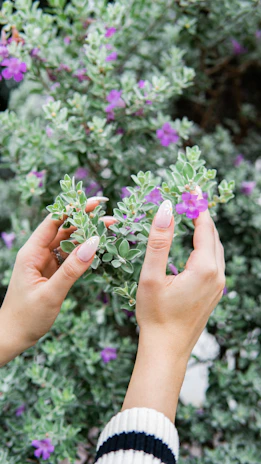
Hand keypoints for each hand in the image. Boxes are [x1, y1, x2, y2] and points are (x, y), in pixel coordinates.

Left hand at [0, 197, 115, 365]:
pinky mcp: (52, 272)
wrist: (13, 336)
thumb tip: (94, 244)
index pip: (54, 222)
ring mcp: (45, 262)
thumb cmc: (27, 317)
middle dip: (86, 221)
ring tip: (109, 229)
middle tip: (111, 218)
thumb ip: (72, 270)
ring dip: (87, 235)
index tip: (95, 202)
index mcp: (31, 253)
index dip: (74, 209)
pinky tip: (98, 248)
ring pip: (68, 242)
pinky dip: (84, 251)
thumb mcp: (51, 294)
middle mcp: (38, 253)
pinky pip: (70, 257)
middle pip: (64, 229)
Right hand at [122, 194, 224, 420]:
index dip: (198, 205)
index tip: (191, 188)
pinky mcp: (214, 293)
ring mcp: (218, 286)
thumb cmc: (155, 315)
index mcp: (204, 268)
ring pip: (216, 249)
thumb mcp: (151, 276)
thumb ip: (159, 241)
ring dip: (205, 231)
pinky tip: (193, 244)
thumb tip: (165, 208)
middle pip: (213, 236)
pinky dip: (205, 246)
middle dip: (202, 215)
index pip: (205, 227)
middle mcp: (217, 275)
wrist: (166, 349)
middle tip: (189, 198)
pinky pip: (214, 262)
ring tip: (191, 215)